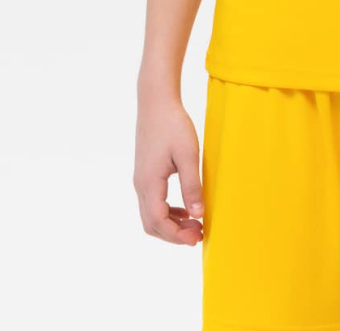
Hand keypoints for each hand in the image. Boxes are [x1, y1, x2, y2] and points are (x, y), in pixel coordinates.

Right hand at [134, 87, 204, 245]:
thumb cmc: (173, 124)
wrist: (156, 102)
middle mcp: (141, 185)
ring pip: (151, 215)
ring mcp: (141, 179)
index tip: (197, 238)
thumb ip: (192, 185)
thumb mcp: (188, 154)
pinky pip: (153, 202)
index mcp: (149, 183)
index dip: (177, 236)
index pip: (158, 222)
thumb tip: (198, 215)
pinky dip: (168, 212)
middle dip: (173, 235)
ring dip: (171, 224)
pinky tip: (185, 208)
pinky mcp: (146, 173)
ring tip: (195, 224)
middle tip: (198, 234)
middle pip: (151, 224)